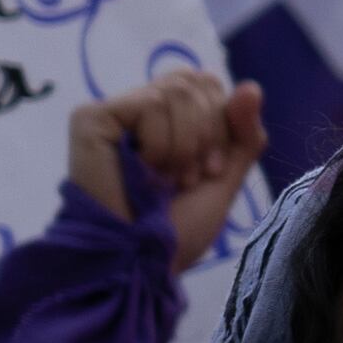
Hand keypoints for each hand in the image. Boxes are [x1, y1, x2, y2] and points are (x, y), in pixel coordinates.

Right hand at [67, 66, 269, 274]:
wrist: (139, 263)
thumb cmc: (175, 231)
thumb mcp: (224, 179)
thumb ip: (242, 135)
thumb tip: (251, 86)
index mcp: (166, 122)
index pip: (207, 83)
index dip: (222, 121)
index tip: (211, 171)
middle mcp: (137, 112)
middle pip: (194, 80)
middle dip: (208, 133)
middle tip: (189, 179)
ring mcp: (113, 113)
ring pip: (176, 89)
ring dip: (185, 146)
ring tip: (166, 181)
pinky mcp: (91, 118)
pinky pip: (150, 103)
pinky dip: (162, 145)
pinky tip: (145, 174)